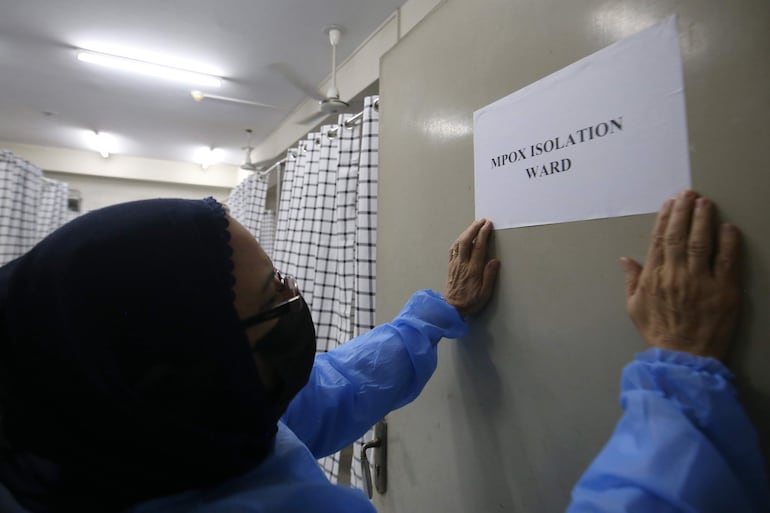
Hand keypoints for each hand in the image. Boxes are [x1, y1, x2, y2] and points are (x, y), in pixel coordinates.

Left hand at [444, 219, 500, 317]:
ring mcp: (455, 264)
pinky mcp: (450, 266)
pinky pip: (453, 249)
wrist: (451, 308)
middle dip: (474, 228)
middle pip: (466, 241)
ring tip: (474, 225)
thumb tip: (494, 261)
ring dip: (466, 232)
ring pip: (458, 243)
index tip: (488, 225)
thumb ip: (489, 276)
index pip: (478, 247)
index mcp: (473, 270)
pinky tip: (462, 237)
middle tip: (482, 220)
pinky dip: (458, 240)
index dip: (483, 234)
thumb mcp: (484, 293)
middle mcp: (462, 264)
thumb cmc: (470, 302)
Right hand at [621, 190, 740, 359]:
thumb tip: (625, 259)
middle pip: (678, 235)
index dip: (664, 219)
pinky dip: (728, 242)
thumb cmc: (659, 333)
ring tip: (705, 203)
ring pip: (701, 242)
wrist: (682, 358)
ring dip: (703, 219)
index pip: (658, 240)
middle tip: (689, 194)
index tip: (670, 204)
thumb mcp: (634, 308)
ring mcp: (700, 282)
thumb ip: (631, 280)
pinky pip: (726, 261)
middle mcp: (675, 275)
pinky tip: (728, 228)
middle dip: (684, 211)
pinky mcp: (723, 292)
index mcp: (653, 277)